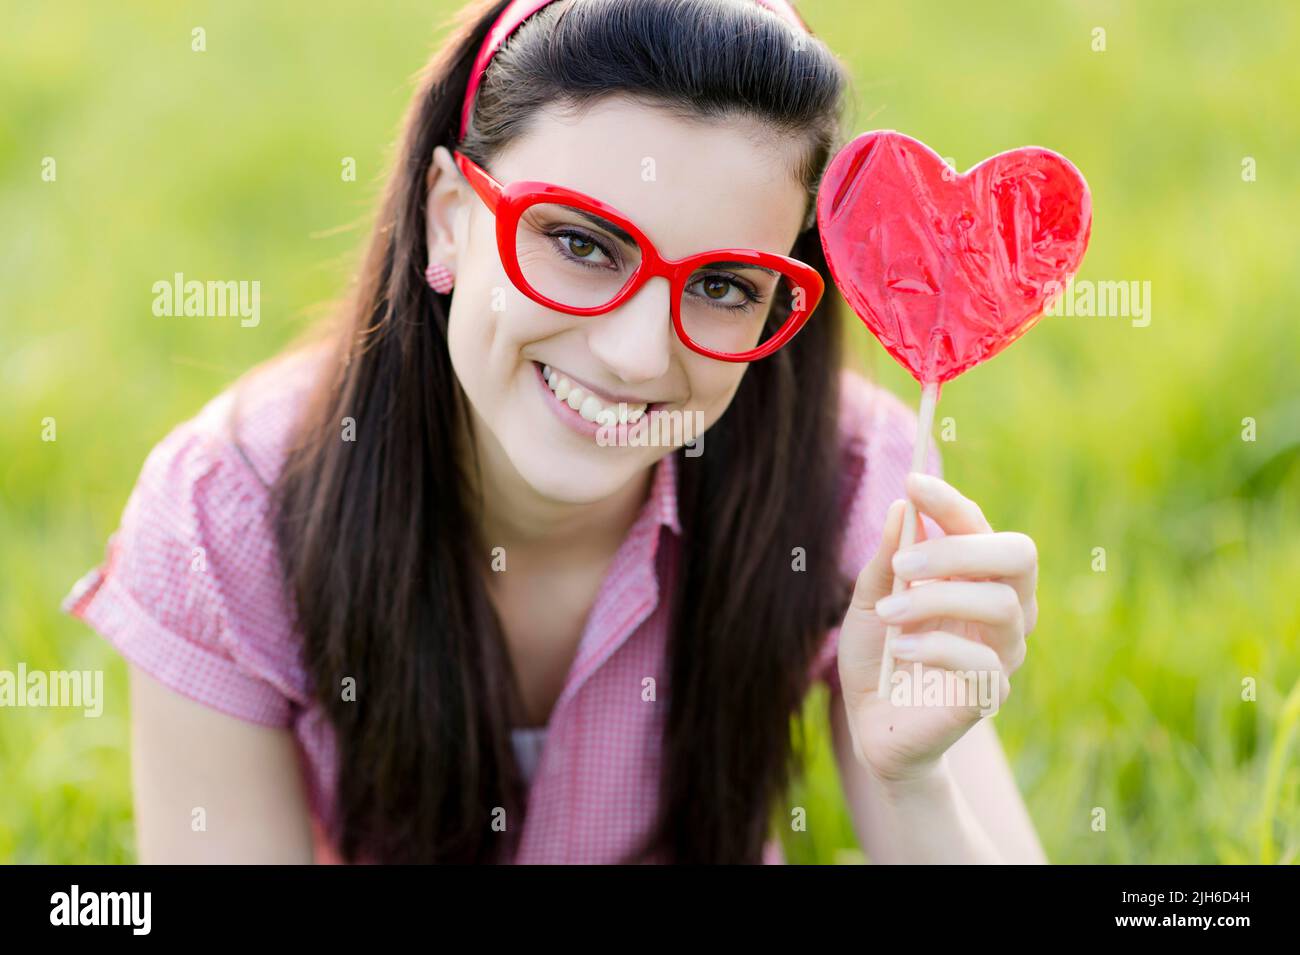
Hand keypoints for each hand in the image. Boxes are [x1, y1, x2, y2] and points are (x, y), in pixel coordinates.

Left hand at [836, 472, 1037, 786]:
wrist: (872, 725)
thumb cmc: (877, 656)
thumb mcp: (868, 602)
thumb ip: (885, 560)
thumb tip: (901, 505)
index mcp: (974, 578)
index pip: (981, 527)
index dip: (953, 503)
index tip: (913, 483)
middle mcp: (1001, 608)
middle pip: (1018, 555)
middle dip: (961, 548)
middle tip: (904, 563)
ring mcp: (1002, 651)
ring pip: (1003, 604)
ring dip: (938, 600)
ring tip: (888, 614)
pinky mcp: (992, 693)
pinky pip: (982, 661)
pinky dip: (935, 647)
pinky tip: (899, 650)